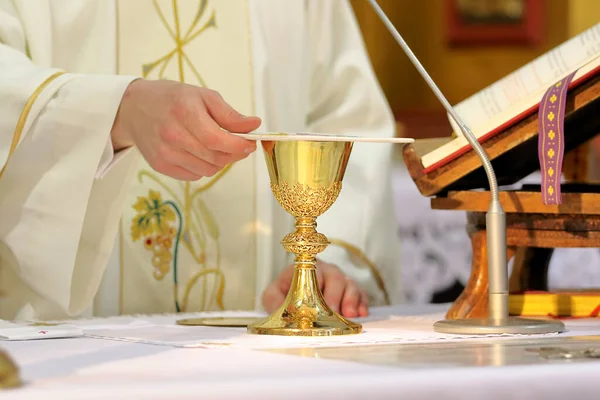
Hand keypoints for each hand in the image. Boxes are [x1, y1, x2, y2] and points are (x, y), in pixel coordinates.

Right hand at [111, 79, 260, 180]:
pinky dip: (204, 167)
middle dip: (234, 154)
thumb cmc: (172, 98)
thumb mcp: (203, 96)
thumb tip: (254, 125)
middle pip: (215, 157)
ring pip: (207, 169)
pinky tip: (199, 152)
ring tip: (217, 146)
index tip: (251, 144)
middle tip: (240, 146)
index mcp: (184, 112)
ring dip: (220, 161)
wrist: (134, 108)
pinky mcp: (160, 166)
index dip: (238, 146)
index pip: (217, 140)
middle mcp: (172, 136)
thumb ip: (229, 114)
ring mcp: (165, 153)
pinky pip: (194, 175)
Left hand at [261, 260, 368, 317]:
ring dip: (351, 300)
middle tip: (333, 313)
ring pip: (350, 284)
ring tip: (349, 315)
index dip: (317, 286)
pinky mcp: (351, 292)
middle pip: (335, 278)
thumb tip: (280, 308)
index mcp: (305, 269)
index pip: (314, 272)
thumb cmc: (285, 295)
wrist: (293, 298)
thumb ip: (273, 300)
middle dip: (335, 296)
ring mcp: (340, 280)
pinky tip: (361, 314)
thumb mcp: (273, 296)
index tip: (318, 302)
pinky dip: (362, 304)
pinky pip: (361, 294)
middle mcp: (325, 271)